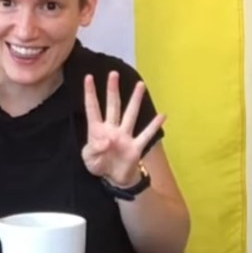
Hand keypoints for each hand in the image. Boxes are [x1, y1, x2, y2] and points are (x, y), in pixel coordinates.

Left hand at [81, 71, 165, 186]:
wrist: (114, 179)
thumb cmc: (99, 164)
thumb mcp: (89, 159)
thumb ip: (94, 149)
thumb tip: (106, 141)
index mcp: (97, 130)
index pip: (92, 108)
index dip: (90, 94)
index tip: (89, 77)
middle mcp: (112, 129)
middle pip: (113, 106)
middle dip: (112, 90)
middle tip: (113, 73)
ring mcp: (125, 136)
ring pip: (130, 115)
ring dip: (135, 100)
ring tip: (140, 85)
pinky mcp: (136, 147)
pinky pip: (146, 135)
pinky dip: (154, 126)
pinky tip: (162, 115)